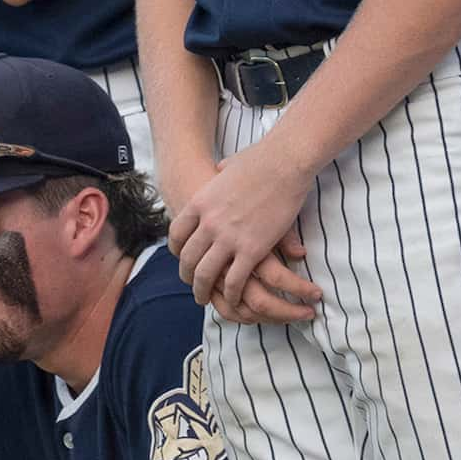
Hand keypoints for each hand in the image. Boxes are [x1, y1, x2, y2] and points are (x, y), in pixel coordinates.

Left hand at [167, 137, 323, 323]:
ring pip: (206, 274)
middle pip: (187, 259)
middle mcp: (208, 223)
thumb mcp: (227, 166)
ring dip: (203, 290)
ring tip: (205, 299)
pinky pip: (234, 280)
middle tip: (191, 285)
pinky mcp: (252, 249)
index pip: (176, 234)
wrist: (284, 162)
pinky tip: (233, 300)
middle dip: (187, 276)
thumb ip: (218, 174)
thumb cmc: (260, 160)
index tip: (182, 258)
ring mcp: (228, 238)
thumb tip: (218, 169)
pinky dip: (231, 294)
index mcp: (199, 204)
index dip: (177, 250)